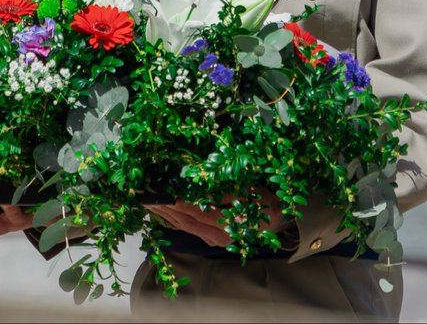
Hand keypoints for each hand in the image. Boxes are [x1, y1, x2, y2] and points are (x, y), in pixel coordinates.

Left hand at [145, 189, 287, 247]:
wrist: (283, 220)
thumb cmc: (268, 201)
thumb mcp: (250, 192)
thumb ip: (224, 193)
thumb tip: (199, 188)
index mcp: (227, 225)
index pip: (194, 212)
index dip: (175, 201)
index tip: (159, 191)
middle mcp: (218, 236)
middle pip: (184, 221)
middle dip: (163, 208)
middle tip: (143, 195)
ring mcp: (214, 239)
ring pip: (183, 226)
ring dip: (164, 214)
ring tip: (147, 201)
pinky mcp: (212, 237)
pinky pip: (189, 228)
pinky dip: (174, 218)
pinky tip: (163, 210)